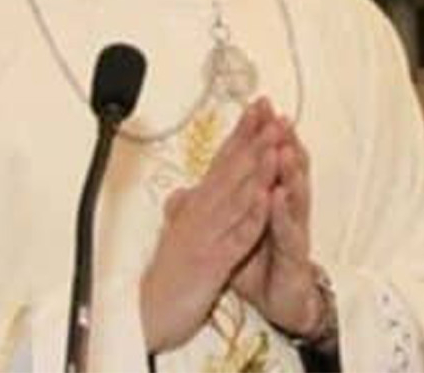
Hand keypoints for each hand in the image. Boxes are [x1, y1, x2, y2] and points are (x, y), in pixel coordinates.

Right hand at [140, 99, 279, 352]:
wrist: (147, 316)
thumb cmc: (165, 277)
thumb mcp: (174, 237)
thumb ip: (181, 213)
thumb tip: (180, 193)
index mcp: (195, 207)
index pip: (222, 161)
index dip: (241, 132)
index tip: (258, 107)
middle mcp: (200, 214)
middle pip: (231, 170)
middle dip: (254, 140)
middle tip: (272, 112)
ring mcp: (207, 236)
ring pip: (237, 196)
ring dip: (258, 168)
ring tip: (276, 142)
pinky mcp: (213, 262)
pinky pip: (238, 236)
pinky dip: (252, 216)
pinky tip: (267, 198)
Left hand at [230, 114, 321, 335]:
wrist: (279, 302)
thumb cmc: (259, 265)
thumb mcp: (234, 233)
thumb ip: (220, 207)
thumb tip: (196, 185)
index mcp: (267, 201)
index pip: (263, 161)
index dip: (260, 134)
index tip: (257, 105)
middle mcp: (284, 209)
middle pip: (285, 170)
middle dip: (282, 141)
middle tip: (279, 116)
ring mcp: (293, 230)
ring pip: (293, 195)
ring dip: (289, 171)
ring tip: (285, 147)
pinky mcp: (295, 254)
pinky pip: (288, 231)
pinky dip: (283, 213)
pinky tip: (278, 196)